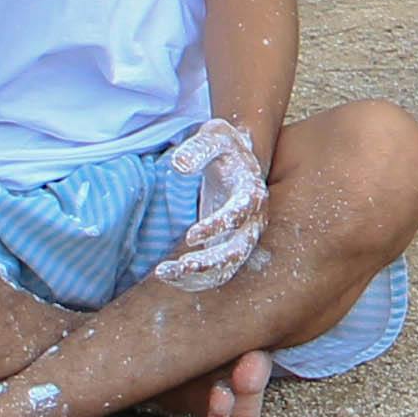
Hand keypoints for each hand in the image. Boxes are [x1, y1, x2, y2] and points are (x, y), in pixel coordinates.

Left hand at [152, 116, 270, 287]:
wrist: (239, 160)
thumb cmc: (225, 148)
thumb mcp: (214, 137)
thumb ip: (198, 148)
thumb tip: (179, 165)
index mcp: (251, 194)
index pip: (240, 216)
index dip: (217, 227)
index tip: (190, 235)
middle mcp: (251, 222)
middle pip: (236, 251)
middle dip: (208, 262)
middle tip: (179, 265)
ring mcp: (241, 238)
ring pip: (226, 268)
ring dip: (198, 276)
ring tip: (165, 273)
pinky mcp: (227, 247)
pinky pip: (215, 273)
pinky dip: (194, 280)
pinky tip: (169, 275)